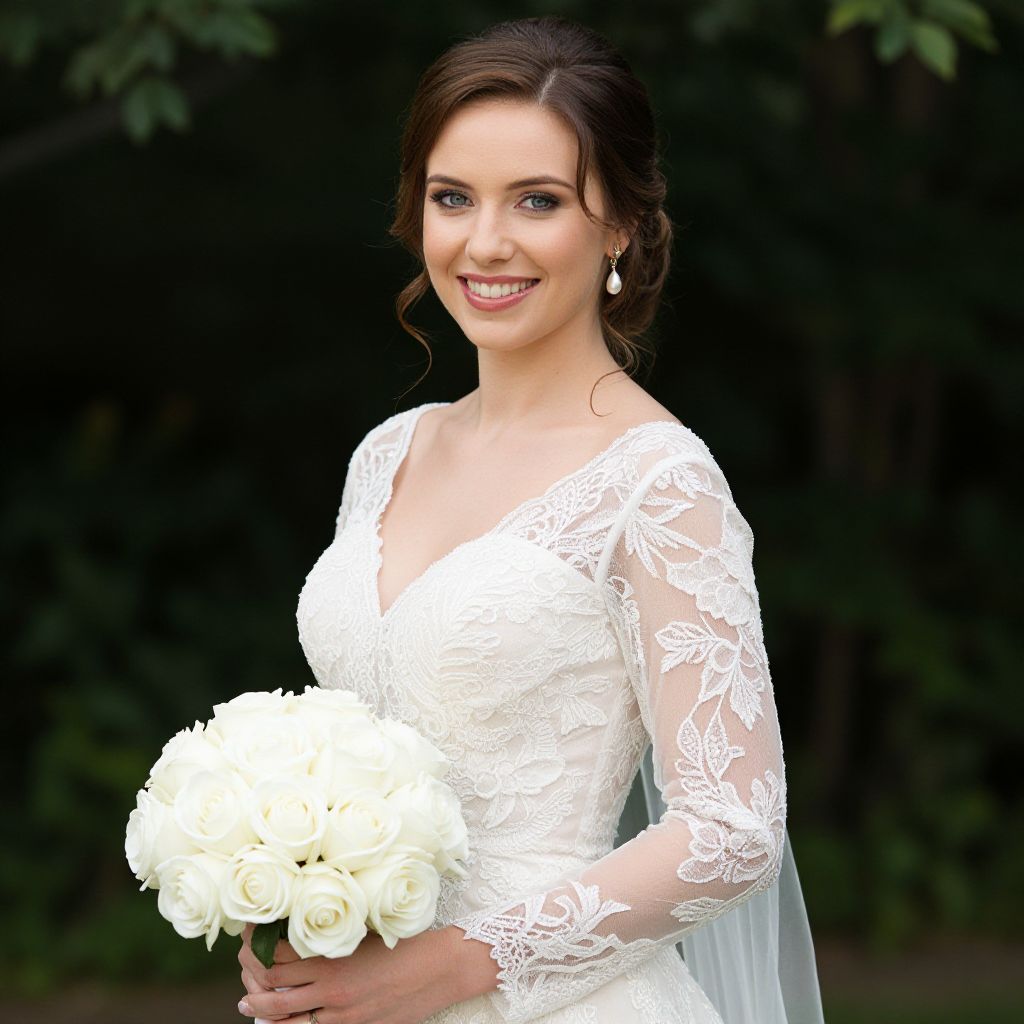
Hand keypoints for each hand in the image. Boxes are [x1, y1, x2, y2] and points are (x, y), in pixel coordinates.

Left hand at [236, 925, 498, 1023]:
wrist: (440, 969)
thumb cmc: (407, 942)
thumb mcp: (367, 928)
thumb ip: (336, 932)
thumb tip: (306, 926)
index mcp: (333, 955)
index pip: (276, 952)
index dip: (255, 943)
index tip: (248, 933)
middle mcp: (330, 987)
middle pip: (271, 986)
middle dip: (250, 977)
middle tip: (243, 968)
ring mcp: (339, 1013)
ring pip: (283, 1017)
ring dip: (260, 1009)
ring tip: (248, 1004)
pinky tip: (280, 1023)